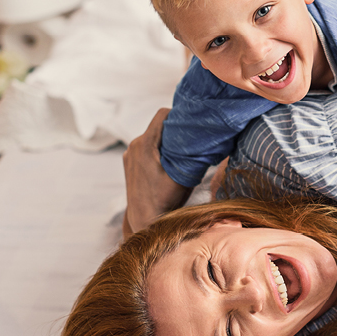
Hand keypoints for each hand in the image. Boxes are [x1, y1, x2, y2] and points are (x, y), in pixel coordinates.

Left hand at [122, 107, 188, 235]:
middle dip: (174, 130)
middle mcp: (133, 146)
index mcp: (144, 144)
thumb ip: (192, 155)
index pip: (163, 114)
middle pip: (158, 126)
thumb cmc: (165, 200)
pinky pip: (146, 147)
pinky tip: (167, 163)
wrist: (146, 221)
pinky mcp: (129, 162)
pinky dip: (157, 150)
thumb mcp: (183, 176)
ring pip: (152, 136)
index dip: (178, 115)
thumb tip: (207, 139)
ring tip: (179, 154)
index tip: (191, 124)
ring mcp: (129, 154)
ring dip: (165, 141)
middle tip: (189, 141)